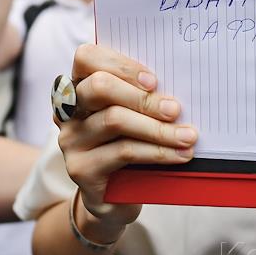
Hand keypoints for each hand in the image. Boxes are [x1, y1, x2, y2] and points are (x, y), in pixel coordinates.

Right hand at [56, 44, 195, 236]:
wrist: (116, 197)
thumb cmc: (130, 144)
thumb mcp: (134, 115)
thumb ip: (142, 95)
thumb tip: (176, 88)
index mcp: (79, 86)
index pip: (86, 57)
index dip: (121, 64)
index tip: (153, 81)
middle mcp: (68, 110)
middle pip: (99, 87)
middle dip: (143, 97)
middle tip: (175, 109)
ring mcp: (71, 139)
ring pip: (115, 120)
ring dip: (158, 128)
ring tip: (188, 136)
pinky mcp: (80, 168)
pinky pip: (123, 152)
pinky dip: (157, 152)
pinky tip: (179, 155)